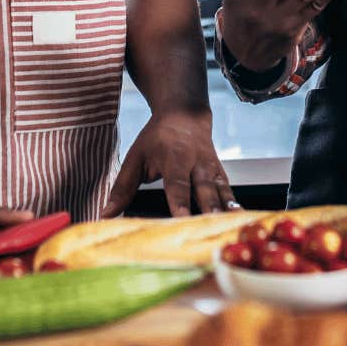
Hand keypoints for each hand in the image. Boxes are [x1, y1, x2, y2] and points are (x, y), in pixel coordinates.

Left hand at [103, 111, 235, 217]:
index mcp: (173, 158)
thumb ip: (122, 188)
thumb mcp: (135, 158)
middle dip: (207, 210)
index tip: (181, 219)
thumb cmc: (157, 139)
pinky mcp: (220, 172)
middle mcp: (196, 162)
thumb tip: (106, 214)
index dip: (179, 202)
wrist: (184, 114)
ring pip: (220, 190)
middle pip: (203, 189)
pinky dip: (233, 203)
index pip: (176, 184)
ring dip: (224, 210)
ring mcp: (211, 167)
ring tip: (230, 227)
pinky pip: (228, 189)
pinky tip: (239, 217)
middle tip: (209, 231)